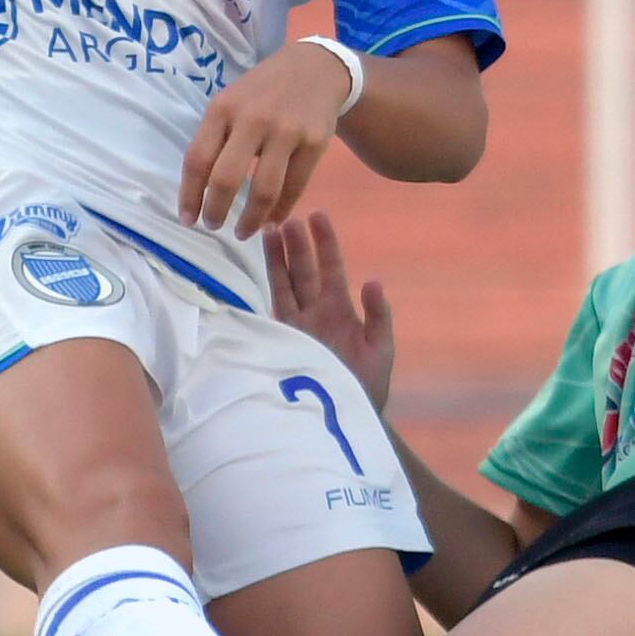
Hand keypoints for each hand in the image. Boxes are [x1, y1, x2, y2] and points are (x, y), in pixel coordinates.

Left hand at [177, 41, 356, 238]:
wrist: (316, 68)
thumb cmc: (263, 91)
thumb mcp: (232, 101)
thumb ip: (216, 137)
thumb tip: (200, 189)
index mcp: (223, 109)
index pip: (197, 159)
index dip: (189, 195)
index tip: (187, 219)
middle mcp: (252, 119)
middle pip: (226, 179)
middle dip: (216, 211)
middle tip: (214, 226)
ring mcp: (285, 131)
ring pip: (263, 190)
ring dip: (250, 220)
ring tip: (243, 231)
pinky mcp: (313, 142)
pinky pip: (294, 187)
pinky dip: (280, 211)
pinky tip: (271, 221)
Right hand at [264, 212, 394, 411]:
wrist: (347, 420)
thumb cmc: (366, 387)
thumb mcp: (379, 349)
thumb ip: (378, 315)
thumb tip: (372, 279)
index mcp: (339, 309)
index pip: (330, 268)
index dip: (325, 242)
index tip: (317, 215)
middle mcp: (315, 313)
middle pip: (303, 271)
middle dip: (296, 245)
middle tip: (287, 217)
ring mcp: (296, 327)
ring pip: (284, 285)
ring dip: (276, 259)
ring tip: (268, 231)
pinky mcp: (281, 342)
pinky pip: (272, 311)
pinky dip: (266, 291)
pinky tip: (254, 270)